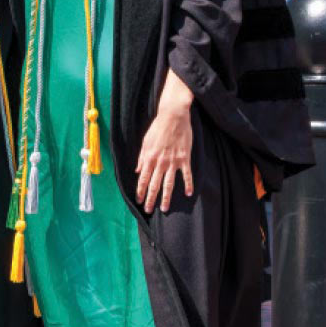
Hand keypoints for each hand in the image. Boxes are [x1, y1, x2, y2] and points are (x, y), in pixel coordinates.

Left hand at [135, 70, 193, 214]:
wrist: (173, 117)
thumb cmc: (158, 128)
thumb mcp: (145, 141)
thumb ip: (141, 157)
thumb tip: (137, 170)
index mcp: (149, 158)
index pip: (143, 179)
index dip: (140, 191)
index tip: (138, 200)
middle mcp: (160, 162)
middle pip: (154, 184)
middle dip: (150, 198)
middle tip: (148, 210)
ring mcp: (173, 161)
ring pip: (169, 183)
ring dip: (166, 197)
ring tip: (165, 208)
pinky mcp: (184, 158)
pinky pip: (186, 174)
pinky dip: (188, 185)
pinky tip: (188, 194)